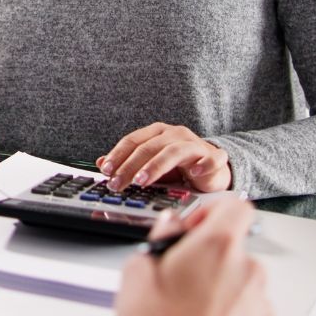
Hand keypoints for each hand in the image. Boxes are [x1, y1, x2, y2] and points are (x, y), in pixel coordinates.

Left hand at [97, 122, 231, 191]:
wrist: (214, 167)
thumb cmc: (180, 165)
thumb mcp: (151, 164)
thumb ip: (128, 163)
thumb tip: (101, 163)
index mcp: (156, 132)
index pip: (132, 141)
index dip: (117, 155)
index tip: (106, 170)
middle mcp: (174, 134)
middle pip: (148, 147)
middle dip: (130, 166)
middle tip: (118, 183)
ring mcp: (194, 143)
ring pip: (172, 151)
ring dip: (156, 166)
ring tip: (142, 181)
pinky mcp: (214, 156)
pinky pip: (209, 159)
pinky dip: (202, 165)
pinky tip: (193, 174)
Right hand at [116, 199, 276, 315]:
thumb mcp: (137, 268)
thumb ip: (161, 238)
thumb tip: (171, 227)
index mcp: (217, 249)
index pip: (236, 208)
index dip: (214, 213)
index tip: (198, 228)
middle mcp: (248, 276)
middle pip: (237, 254)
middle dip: (213, 262)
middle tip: (181, 281)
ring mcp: (261, 314)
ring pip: (245, 291)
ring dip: (224, 296)